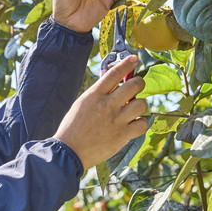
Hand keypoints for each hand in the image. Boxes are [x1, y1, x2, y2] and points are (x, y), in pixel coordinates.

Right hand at [54, 56, 147, 170]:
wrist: (69, 151)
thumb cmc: (72, 128)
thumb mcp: (81, 104)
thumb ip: (97, 94)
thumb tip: (112, 84)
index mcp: (94, 95)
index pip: (114, 73)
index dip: (127, 63)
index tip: (134, 58)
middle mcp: (107, 105)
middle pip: (134, 85)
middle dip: (139, 83)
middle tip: (136, 87)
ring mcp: (116, 120)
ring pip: (142, 104)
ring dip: (140, 105)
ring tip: (133, 109)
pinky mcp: (122, 135)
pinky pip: (142, 124)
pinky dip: (140, 123)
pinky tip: (133, 125)